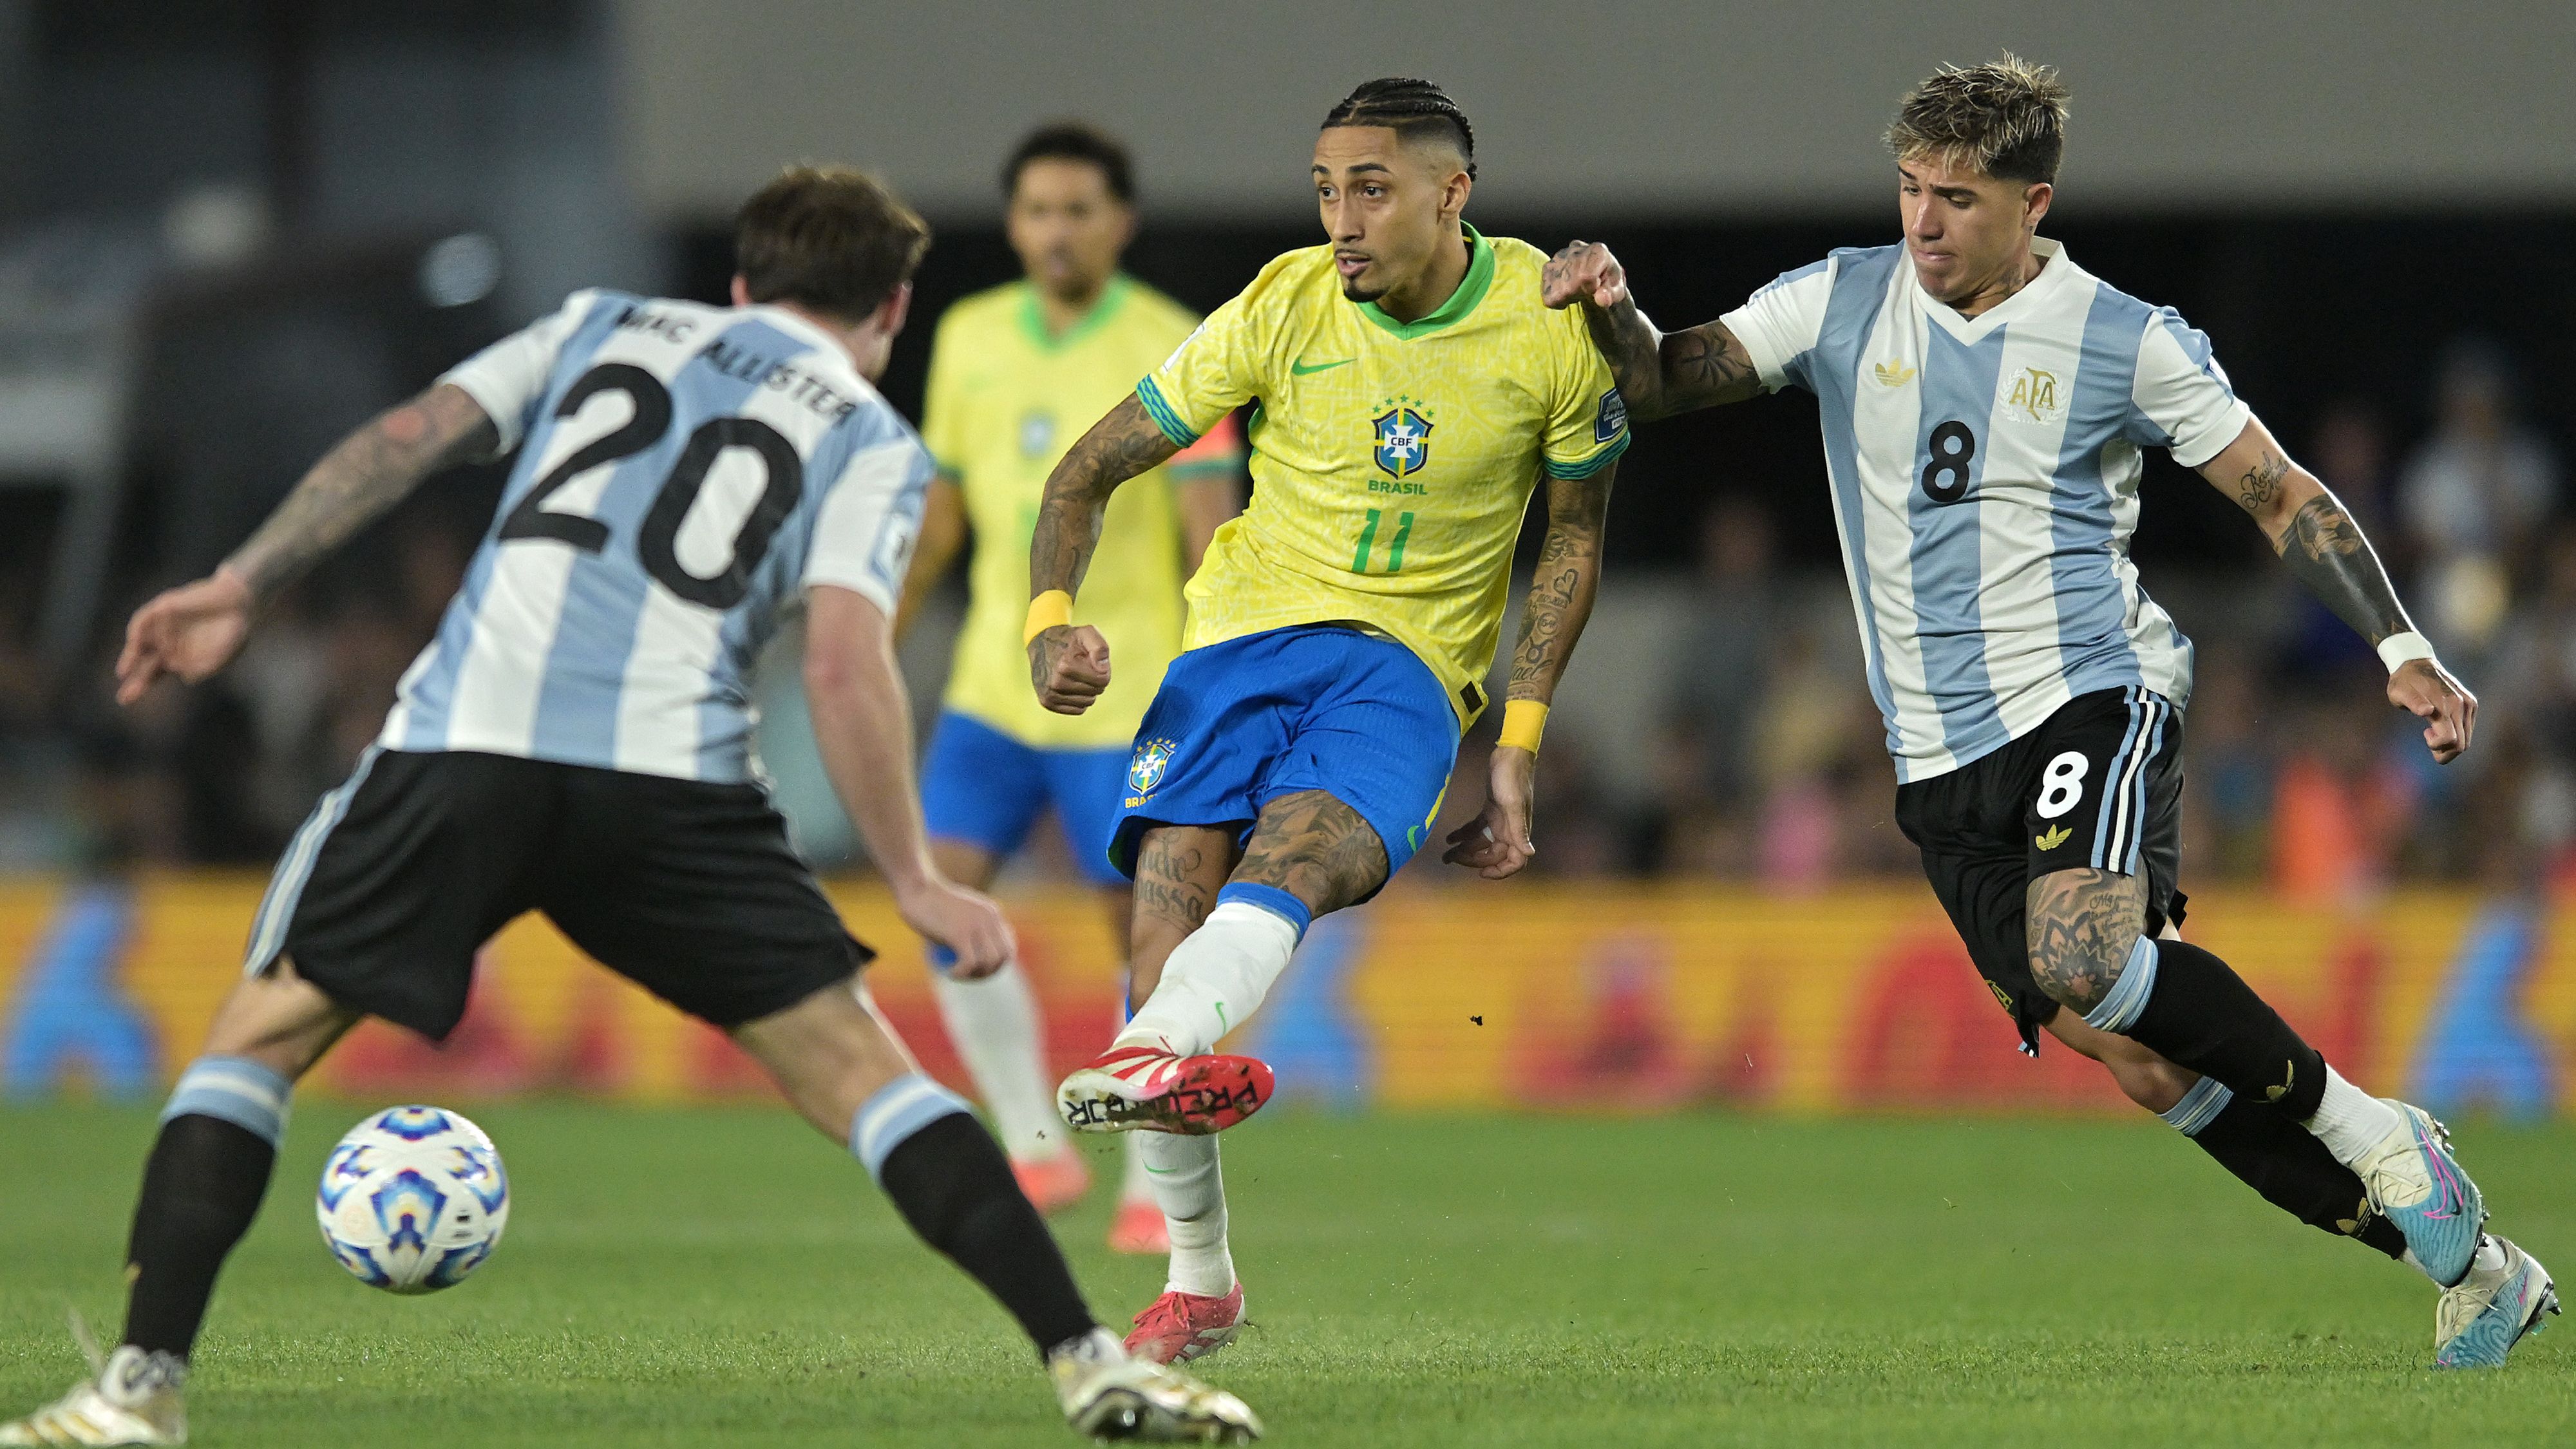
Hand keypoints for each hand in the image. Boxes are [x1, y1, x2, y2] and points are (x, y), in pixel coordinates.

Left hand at [115, 571, 253, 705]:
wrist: (241, 602)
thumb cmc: (234, 631)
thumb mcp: (224, 656)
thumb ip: (206, 669)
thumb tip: (184, 676)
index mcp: (179, 657)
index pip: (154, 673)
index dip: (141, 685)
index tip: (124, 700)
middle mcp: (167, 642)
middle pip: (144, 663)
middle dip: (136, 680)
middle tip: (124, 699)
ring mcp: (164, 625)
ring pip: (140, 641)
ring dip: (131, 656)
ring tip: (124, 672)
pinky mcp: (165, 607)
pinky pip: (146, 619)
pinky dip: (141, 631)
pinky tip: (143, 643)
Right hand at [894, 874, 1015, 979]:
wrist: (917, 889)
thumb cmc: (931, 901)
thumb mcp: (959, 911)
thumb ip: (970, 926)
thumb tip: (974, 950)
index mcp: (992, 913)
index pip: (1008, 945)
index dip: (998, 964)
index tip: (981, 971)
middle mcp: (989, 919)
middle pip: (1002, 957)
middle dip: (990, 973)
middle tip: (969, 977)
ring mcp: (976, 926)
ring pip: (988, 962)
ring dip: (975, 975)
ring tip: (958, 975)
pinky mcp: (960, 934)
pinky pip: (969, 963)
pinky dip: (961, 973)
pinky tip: (950, 973)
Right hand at [1028, 623, 1110, 714]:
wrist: (1041, 643)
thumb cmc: (1070, 639)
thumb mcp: (1087, 633)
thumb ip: (1100, 647)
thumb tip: (1102, 670)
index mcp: (1065, 666)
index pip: (1103, 680)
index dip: (1103, 669)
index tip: (1092, 659)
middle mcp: (1055, 683)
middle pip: (1096, 691)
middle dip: (1095, 679)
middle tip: (1083, 666)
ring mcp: (1050, 695)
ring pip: (1088, 702)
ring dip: (1088, 689)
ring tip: (1076, 674)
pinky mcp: (1047, 703)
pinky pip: (1079, 709)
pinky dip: (1079, 698)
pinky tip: (1070, 685)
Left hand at [1441, 744, 1536, 879]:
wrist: (1510, 753)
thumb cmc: (1513, 777)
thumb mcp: (1514, 804)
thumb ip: (1519, 830)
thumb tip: (1529, 853)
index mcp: (1517, 830)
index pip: (1515, 861)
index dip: (1500, 871)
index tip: (1481, 874)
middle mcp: (1510, 829)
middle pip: (1492, 855)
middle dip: (1473, 860)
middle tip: (1452, 859)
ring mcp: (1500, 820)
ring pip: (1482, 843)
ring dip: (1465, 850)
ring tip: (1446, 854)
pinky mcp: (1491, 810)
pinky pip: (1476, 828)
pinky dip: (1464, 834)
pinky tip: (1449, 838)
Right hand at [1541, 240, 1628, 311]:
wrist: (1597, 274)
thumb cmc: (1608, 282)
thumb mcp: (1617, 290)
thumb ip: (1611, 294)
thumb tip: (1602, 299)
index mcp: (1598, 251)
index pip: (1586, 276)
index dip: (1590, 288)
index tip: (1595, 287)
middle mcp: (1575, 250)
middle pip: (1570, 285)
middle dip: (1579, 293)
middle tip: (1587, 290)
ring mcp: (1558, 258)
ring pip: (1558, 291)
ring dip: (1568, 296)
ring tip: (1578, 289)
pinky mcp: (1547, 269)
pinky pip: (1547, 296)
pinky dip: (1557, 299)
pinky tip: (1568, 290)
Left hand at [2390, 656, 2475, 763]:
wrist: (2415, 662)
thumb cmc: (2403, 681)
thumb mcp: (2399, 693)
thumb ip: (2413, 703)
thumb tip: (2427, 711)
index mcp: (2446, 705)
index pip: (2451, 740)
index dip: (2436, 746)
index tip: (2425, 734)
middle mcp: (2462, 705)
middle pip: (2462, 745)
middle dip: (2444, 750)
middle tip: (2428, 736)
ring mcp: (2469, 704)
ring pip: (2466, 740)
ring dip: (2449, 743)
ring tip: (2432, 730)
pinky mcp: (2470, 703)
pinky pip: (2468, 729)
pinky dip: (2456, 734)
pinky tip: (2440, 724)